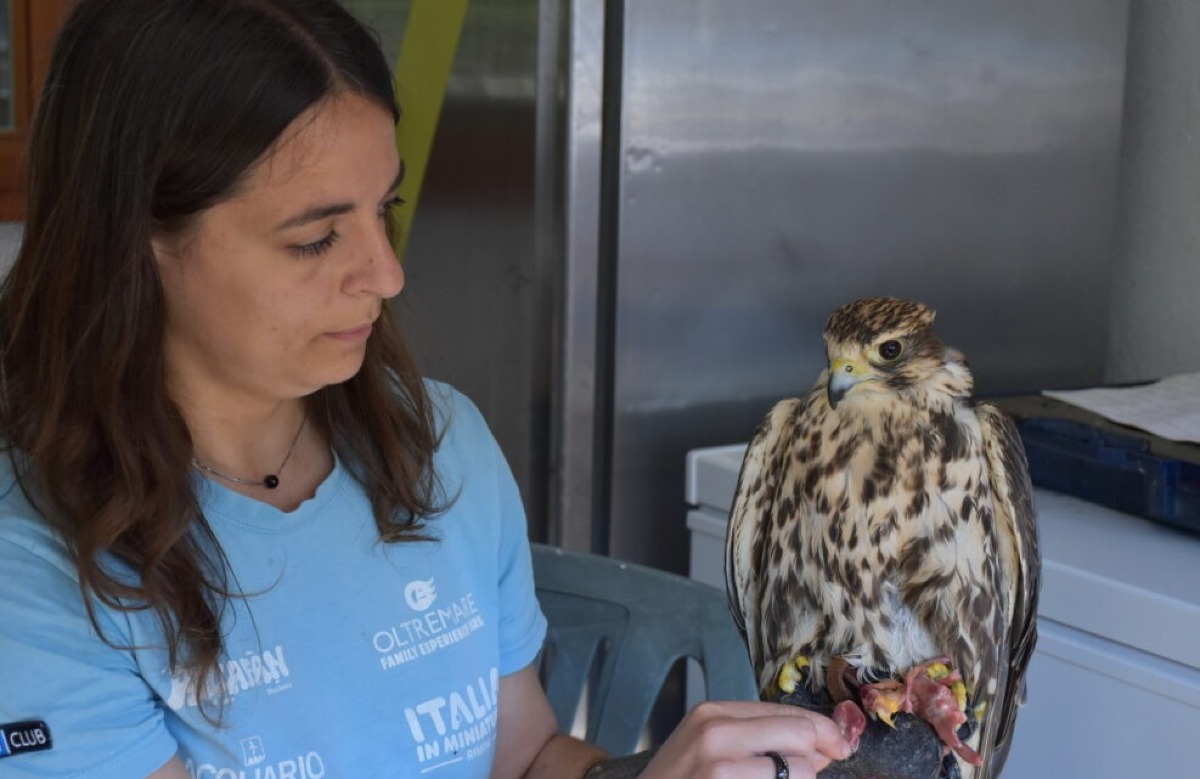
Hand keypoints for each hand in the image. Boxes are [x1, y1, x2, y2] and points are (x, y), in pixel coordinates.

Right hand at [639, 700, 853, 778]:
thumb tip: (824, 743)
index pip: (789, 711)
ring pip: (801, 772)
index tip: (839, 744)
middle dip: (818, 756)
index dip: (824, 729)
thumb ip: (760, 736)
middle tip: (817, 768)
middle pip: (801, 735)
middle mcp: (717, 736)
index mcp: (714, 714)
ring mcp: (722, 771)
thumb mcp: (708, 744)